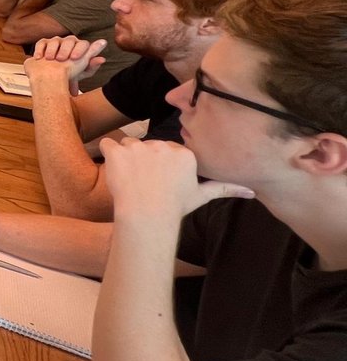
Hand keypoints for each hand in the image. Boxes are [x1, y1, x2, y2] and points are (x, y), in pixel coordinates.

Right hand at [26, 35, 105, 90]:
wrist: (48, 79)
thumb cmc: (67, 75)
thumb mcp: (81, 72)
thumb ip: (92, 64)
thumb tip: (103, 57)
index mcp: (80, 48)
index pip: (83, 44)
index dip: (80, 50)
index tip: (74, 58)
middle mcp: (68, 43)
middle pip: (69, 40)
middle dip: (65, 50)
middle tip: (61, 59)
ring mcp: (55, 42)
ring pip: (55, 40)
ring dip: (53, 50)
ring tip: (50, 59)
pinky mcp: (43, 43)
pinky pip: (42, 42)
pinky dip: (41, 50)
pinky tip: (40, 58)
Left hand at [101, 136, 252, 223]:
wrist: (145, 215)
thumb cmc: (174, 207)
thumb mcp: (201, 195)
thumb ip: (225, 188)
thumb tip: (252, 191)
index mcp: (183, 153)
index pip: (167, 150)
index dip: (161, 165)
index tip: (160, 181)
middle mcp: (163, 145)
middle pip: (148, 146)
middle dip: (145, 160)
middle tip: (145, 182)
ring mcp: (139, 146)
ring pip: (129, 144)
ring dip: (127, 158)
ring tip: (131, 179)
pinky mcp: (118, 151)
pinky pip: (108, 144)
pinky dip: (108, 154)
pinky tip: (114, 170)